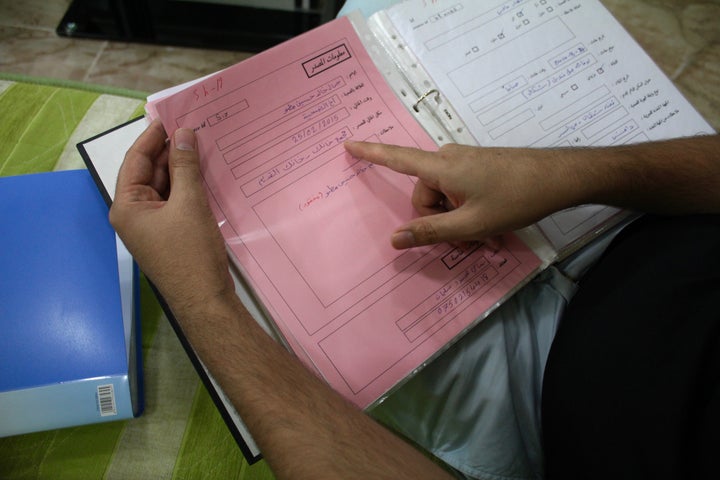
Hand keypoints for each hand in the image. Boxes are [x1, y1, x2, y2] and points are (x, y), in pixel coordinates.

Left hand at [110, 121, 233, 316]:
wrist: (205, 300)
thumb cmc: (191, 253)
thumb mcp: (190, 204)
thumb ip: (185, 167)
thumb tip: (183, 135)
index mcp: (127, 207)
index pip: (136, 160)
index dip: (152, 136)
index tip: (170, 116)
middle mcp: (134, 214)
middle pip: (149, 173)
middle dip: (169, 151)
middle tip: (191, 128)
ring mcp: (152, 226)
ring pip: (164, 187)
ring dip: (180, 169)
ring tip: (200, 145)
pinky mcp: (170, 234)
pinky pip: (175, 202)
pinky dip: (187, 187)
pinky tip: (204, 173)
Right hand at [345, 141, 578, 248]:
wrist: (559, 178)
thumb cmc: (514, 199)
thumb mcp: (471, 225)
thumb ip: (430, 232)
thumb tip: (395, 240)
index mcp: (441, 168)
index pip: (396, 159)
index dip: (370, 154)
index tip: (347, 145)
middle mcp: (448, 159)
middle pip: (424, 195)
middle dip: (440, 220)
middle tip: (468, 241)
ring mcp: (465, 161)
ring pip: (444, 197)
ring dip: (457, 220)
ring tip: (484, 236)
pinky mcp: (478, 166)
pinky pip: (459, 191)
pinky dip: (468, 210)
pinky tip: (490, 226)